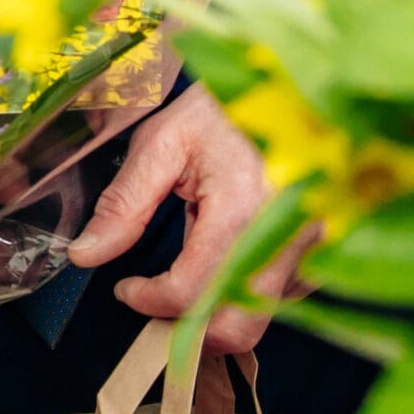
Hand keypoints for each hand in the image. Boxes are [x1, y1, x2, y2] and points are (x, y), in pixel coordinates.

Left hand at [63, 83, 309, 352]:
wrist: (291, 86)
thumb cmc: (225, 108)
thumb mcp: (163, 143)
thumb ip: (124, 203)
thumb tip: (86, 254)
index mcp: (243, 205)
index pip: (192, 292)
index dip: (149, 301)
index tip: (126, 288)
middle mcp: (288, 235)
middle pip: (237, 326)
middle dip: (187, 327)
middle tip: (154, 300)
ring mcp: (315, 246)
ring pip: (261, 315)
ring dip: (217, 309)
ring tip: (189, 269)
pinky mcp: (326, 250)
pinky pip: (284, 295)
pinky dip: (248, 291)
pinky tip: (227, 256)